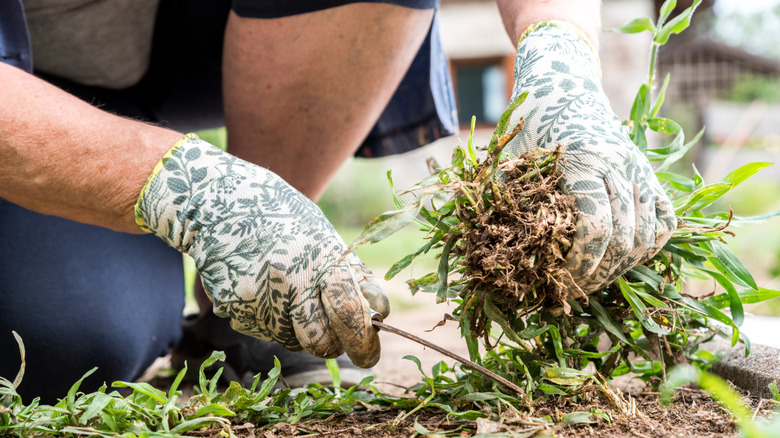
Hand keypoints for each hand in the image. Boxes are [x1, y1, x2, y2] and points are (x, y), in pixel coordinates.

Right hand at [135, 135, 389, 367]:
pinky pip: (262, 330)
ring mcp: (257, 298)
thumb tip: (377, 313)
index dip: (362, 341)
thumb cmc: (281, 217)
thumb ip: (347, 274)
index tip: (368, 353)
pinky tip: (260, 286)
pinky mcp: (232, 308)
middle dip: (330, 345)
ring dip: (296, 328)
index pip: (349, 313)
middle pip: (319, 342)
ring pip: (290, 340)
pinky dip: (268, 318)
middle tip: (332, 336)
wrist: (218, 203)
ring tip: (286, 290)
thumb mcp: (321, 234)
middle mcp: (289, 281)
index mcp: (319, 259)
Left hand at [504, 22, 675, 293]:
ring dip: (624, 265)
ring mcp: (639, 168)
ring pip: (648, 233)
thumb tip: (495, 249)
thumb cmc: (532, 127)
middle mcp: (619, 165)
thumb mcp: (516, 160)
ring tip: (597, 280)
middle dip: (600, 273)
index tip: (561, 283)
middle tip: (576, 291)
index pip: (595, 228)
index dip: (580, 264)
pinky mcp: (650, 172)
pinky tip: (625, 261)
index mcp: (583, 162)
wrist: (564, 86)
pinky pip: (666, 218)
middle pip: (623, 238)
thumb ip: (511, 199)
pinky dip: (651, 245)